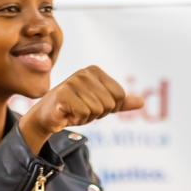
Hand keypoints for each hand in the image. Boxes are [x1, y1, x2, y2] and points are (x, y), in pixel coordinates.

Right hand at [19, 66, 144, 153]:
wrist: (47, 116)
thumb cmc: (74, 108)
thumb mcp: (100, 105)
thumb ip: (120, 103)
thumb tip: (142, 102)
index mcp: (95, 71)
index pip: (119, 96)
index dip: (108, 107)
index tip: (91, 105)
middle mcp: (84, 73)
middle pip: (109, 104)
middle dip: (97, 113)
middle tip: (80, 109)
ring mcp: (72, 82)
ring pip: (97, 110)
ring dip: (86, 117)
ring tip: (73, 111)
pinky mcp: (63, 95)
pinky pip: (84, 114)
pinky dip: (76, 120)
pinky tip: (67, 114)